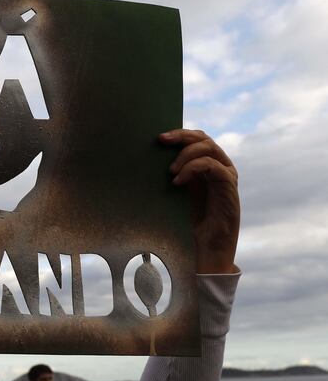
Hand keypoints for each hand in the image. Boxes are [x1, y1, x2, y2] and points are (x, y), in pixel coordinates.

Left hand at [160, 129, 239, 273]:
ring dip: (186, 155)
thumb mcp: (178, 193)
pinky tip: (178, 181)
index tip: (159, 138)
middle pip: (204, 138)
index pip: (197, 139)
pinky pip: (212, 166)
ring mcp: (227, 176)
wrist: (208, 247)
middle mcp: (220, 166)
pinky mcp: (229, 187)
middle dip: (181, 137)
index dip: (180, 134)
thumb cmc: (191, 221)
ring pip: (209, 148)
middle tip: (162, 141)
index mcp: (208, 165)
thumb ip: (174, 174)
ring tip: (170, 171)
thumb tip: (151, 157)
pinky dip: (193, 169)